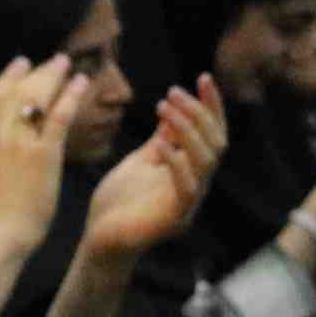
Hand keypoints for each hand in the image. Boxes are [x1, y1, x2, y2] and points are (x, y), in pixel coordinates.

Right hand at [0, 55, 87, 253]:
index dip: (6, 80)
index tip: (18, 67)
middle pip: (14, 93)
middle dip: (32, 72)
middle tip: (47, 60)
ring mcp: (18, 143)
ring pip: (35, 98)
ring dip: (52, 76)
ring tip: (66, 64)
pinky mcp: (42, 154)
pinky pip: (58, 117)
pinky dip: (70, 96)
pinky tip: (81, 84)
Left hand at [78, 77, 226, 261]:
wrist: (100, 238)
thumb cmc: (118, 201)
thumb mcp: (143, 160)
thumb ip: (162, 139)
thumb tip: (174, 110)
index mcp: (191, 169)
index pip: (212, 132)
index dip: (212, 106)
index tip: (203, 78)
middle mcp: (197, 184)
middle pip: (215, 143)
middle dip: (198, 113)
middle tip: (174, 92)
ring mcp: (189, 202)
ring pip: (205, 161)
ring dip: (187, 130)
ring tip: (165, 108)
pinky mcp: (175, 217)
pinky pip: (186, 187)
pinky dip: (177, 163)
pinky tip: (162, 144)